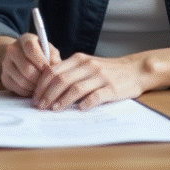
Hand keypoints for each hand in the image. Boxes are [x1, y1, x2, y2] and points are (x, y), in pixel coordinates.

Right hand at [0, 33, 60, 96]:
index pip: (30, 48)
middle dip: (40, 78)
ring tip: (41, 85)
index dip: (41, 61)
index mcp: (25, 39)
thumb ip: (54, 58)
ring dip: (35, 87)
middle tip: (47, 81)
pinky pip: (18, 89)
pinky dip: (28, 92)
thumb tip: (56, 69)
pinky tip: (33, 87)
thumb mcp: (49, 51)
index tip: (48, 69)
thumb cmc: (41, 55)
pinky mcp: (4, 77)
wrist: (22, 57)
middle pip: (27, 69)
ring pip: (23, 81)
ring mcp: (6, 64)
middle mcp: (12, 50)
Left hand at [31, 52, 153, 111]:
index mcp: (79, 59)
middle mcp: (88, 66)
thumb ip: (70, 72)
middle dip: (47, 94)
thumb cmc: (108, 70)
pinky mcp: (111, 88)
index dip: (42, 84)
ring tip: (53, 109)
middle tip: (40, 106)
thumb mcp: (87, 65)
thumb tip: (47, 87)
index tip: (35, 96)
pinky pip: (95, 96)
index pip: (54, 70)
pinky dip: (85, 103)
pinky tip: (78, 109)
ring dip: (62, 100)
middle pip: (61, 80)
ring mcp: (100, 77)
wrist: (135, 70)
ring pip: (75, 88)